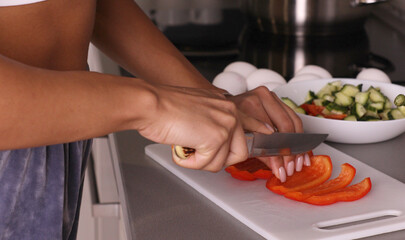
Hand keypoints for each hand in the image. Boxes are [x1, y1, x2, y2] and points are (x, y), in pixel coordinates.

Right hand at [137, 85, 265, 171]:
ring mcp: (225, 125)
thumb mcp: (197, 107)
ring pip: (223, 161)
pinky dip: (191, 163)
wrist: (151, 103)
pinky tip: (180, 149)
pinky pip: (208, 164)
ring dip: (202, 162)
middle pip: (240, 151)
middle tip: (197, 153)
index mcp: (226, 104)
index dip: (261, 134)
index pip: (254, 123)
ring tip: (185, 148)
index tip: (268, 138)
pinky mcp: (216, 138)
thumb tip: (215, 138)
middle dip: (218, 159)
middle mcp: (231, 112)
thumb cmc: (164, 106)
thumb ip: (212, 119)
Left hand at [227, 86, 305, 181]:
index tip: (283, 168)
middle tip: (291, 167)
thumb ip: (261, 154)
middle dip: (291, 152)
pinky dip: (299, 134)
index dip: (279, 154)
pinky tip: (300, 148)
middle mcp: (262, 97)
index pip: (272, 133)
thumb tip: (278, 169)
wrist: (225, 109)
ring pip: (295, 121)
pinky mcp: (277, 99)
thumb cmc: (231, 124)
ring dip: (298, 145)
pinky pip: (294, 117)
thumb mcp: (242, 140)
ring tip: (298, 161)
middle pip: (286, 126)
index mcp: (250, 105)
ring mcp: (271, 96)